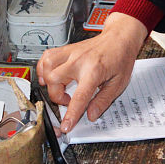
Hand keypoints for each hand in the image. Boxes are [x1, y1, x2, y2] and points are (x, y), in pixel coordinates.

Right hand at [36, 11, 147, 132]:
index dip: (71, 114)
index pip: (79, 97)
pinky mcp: (66, 49)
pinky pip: (46, 57)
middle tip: (68, 99)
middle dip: (57, 96)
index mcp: (94, 71)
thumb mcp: (118, 83)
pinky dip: (43, 68)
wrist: (119, 37)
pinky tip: (50, 75)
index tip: (65, 126)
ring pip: (46, 67)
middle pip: (54, 80)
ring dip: (48, 81)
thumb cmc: (120, 58)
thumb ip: (103, 101)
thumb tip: (91, 115)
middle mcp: (79, 61)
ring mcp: (71, 53)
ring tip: (59, 87)